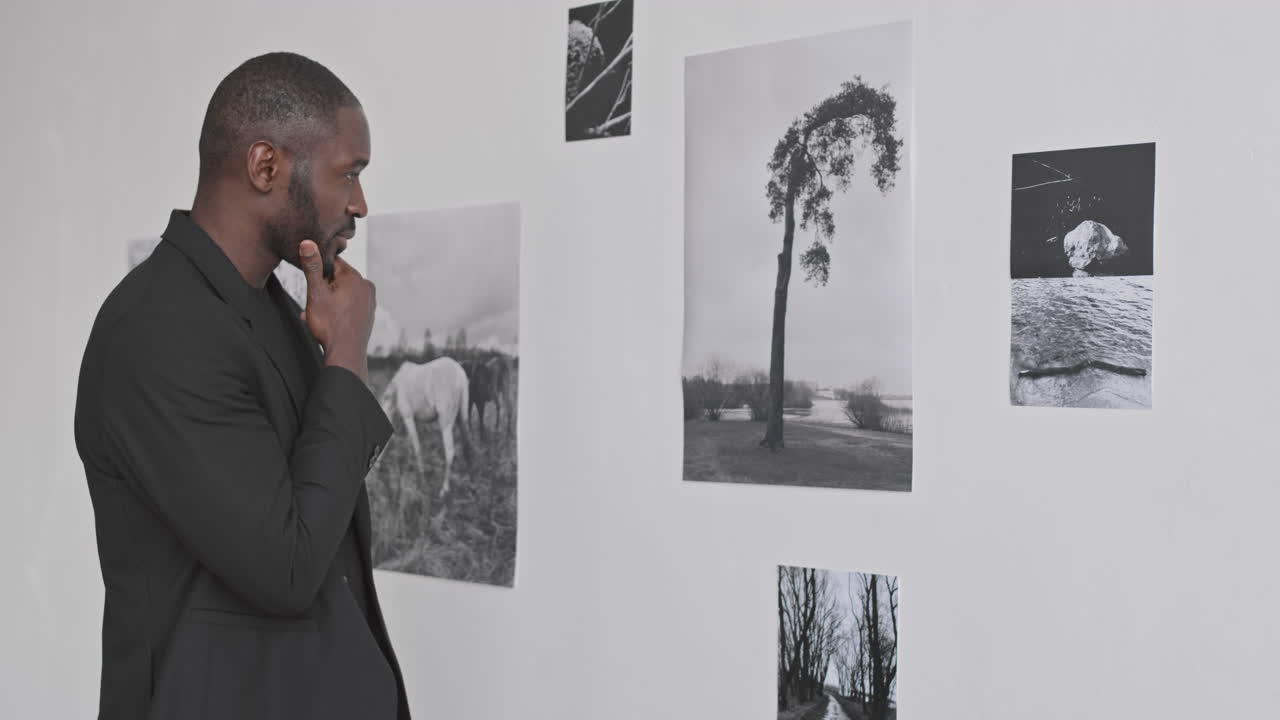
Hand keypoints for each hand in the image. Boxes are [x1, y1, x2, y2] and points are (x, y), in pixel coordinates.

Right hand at [297, 240, 374, 383]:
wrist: (346, 354)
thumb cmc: (329, 325)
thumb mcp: (316, 294)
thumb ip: (312, 267)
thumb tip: (308, 243)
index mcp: (355, 277)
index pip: (333, 262)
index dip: (319, 272)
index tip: (313, 284)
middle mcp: (366, 286)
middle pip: (338, 278)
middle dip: (323, 288)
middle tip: (315, 304)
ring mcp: (369, 300)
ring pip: (343, 292)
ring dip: (328, 300)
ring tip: (319, 315)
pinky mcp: (368, 313)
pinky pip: (350, 304)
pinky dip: (338, 309)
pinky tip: (328, 321)